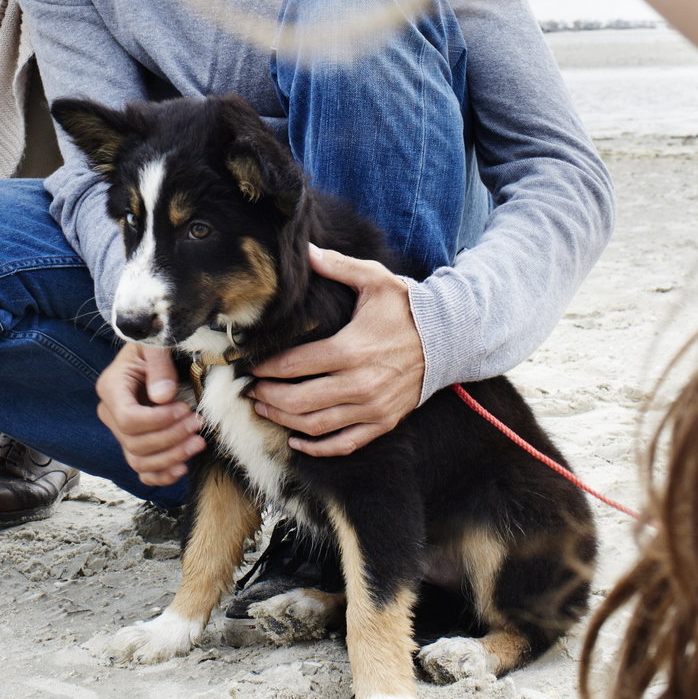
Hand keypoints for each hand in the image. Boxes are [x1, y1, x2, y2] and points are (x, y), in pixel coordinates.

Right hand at [96, 341, 202, 486]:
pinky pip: (142, 470)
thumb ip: (159, 365)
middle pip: (135, 443)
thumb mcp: (157, 344)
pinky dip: (161, 475)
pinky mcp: (134, 442)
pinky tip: (182, 467)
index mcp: (111, 387)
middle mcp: (110, 413)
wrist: (153, 354)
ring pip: (138, 461)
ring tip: (198, 442)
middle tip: (198, 423)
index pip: (128, 419)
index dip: (159, 421)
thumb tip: (163, 397)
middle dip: (171, 438)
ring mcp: (120, 431)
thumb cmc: (155, 344)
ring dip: (171, 457)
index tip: (185, 409)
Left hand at [248, 244, 423, 456]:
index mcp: (351, 349)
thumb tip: (304, 250)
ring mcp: (372, 407)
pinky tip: (296, 442)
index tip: (248, 366)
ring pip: (316, 426)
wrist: (449, 338)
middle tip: (249, 390)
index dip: (266, 368)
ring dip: (283, 420)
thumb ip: (337, 266)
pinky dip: (317, 448)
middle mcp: (360, 384)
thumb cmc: (407, 308)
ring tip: (263, 408)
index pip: (295, 365)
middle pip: (299, 400)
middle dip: (267, 397)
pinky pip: (344, 444)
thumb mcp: (375, 279)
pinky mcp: (383, 422)